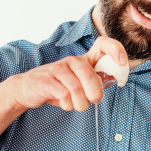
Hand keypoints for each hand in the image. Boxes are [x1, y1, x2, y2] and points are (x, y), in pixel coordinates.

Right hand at [6, 36, 127, 112]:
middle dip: (95, 94)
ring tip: (76, 105)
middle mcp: (72, 61)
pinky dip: (67, 104)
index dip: (116, 49)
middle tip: (93, 101)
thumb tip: (113, 81)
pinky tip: (64, 104)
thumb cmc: (58, 87)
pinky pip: (64, 95)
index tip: (123, 62)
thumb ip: (95, 82)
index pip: (102, 44)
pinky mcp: (46, 80)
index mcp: (83, 60)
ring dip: (80, 103)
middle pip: (89, 75)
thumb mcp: (79, 84)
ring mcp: (58, 69)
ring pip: (77, 88)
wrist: (27, 89)